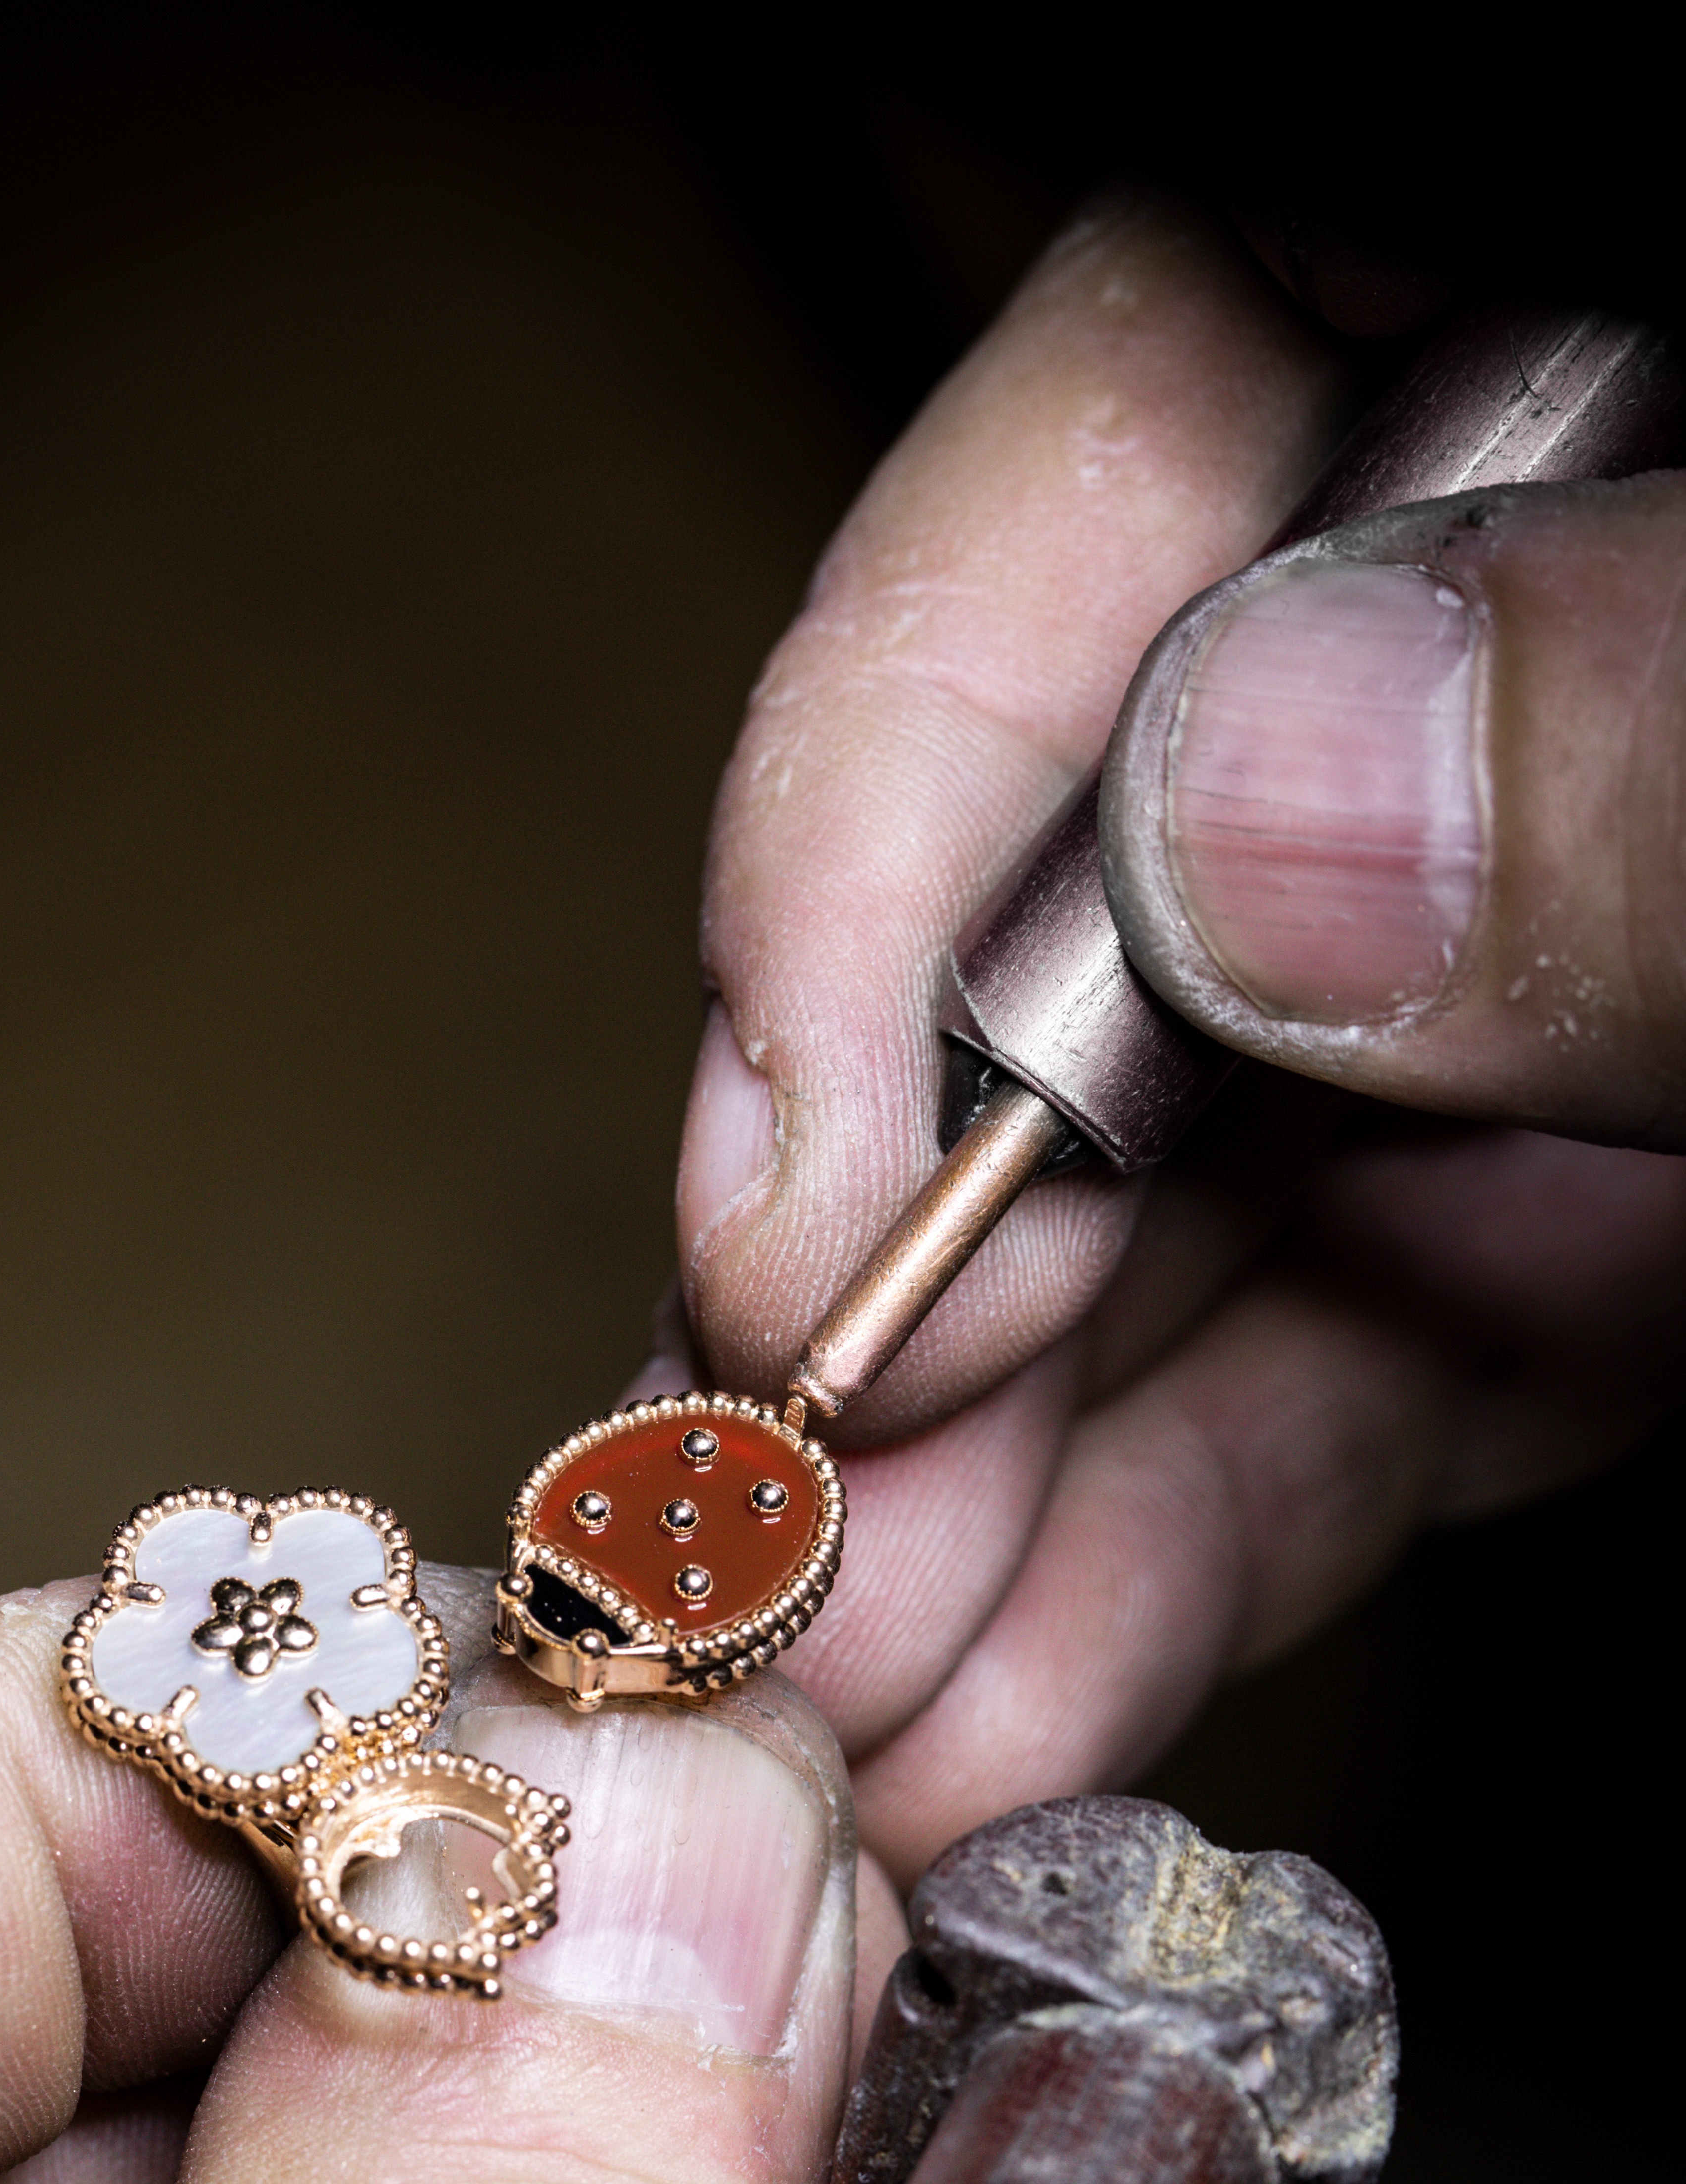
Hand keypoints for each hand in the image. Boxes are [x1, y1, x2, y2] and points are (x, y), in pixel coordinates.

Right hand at [672, 195, 1685, 1884]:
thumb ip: (1651, 728)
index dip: (876, 816)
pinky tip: (1021, 1704)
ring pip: (1204, 1188)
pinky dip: (1197, 1532)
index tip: (787, 1189)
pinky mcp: (1613, 1185)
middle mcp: (1509, 632)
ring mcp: (1542, 933)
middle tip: (731, 1551)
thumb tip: (1264, 813)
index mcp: (1568, 323)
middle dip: (908, 1261)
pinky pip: (1379, 1342)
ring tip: (832, 1719)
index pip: (1118, 453)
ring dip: (990, 1484)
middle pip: (1096, 890)